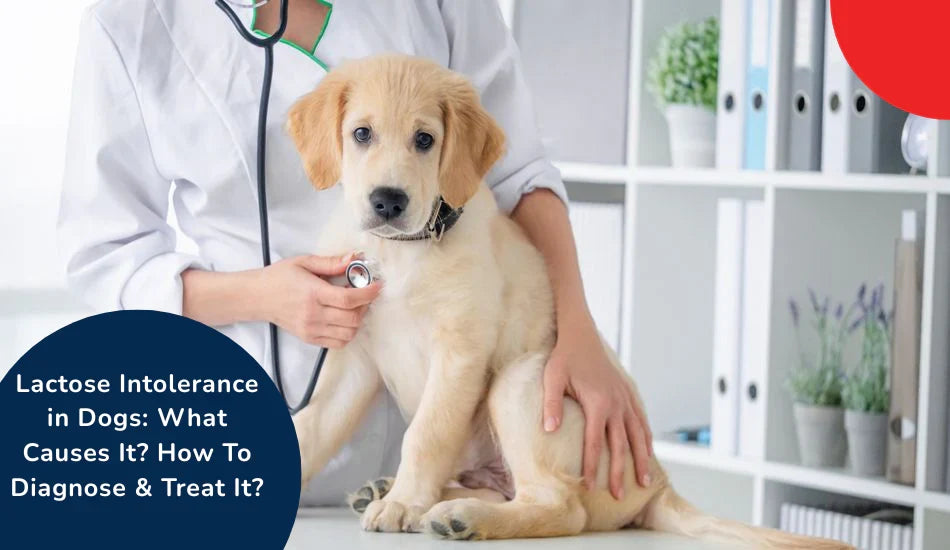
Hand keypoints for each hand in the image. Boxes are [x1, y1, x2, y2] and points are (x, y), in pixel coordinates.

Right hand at [254, 253, 381, 347]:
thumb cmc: (280, 278)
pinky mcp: (310, 338)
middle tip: (365, 294)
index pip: (349, 299)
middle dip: (366, 305)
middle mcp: (313, 314)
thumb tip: (354, 258)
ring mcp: (311, 329)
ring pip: (348, 333)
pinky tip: (345, 319)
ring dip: (358, 320)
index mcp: (313, 293)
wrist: (258, 297)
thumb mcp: (304, 262)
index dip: (368, 293)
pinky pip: (338, 343)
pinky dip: (348, 333)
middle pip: (352, 318)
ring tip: (354, 306)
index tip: (378, 286)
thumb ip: (331, 262)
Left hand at [542, 317, 652, 498]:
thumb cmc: (564, 358)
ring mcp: (625, 399)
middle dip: (620, 472)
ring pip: (638, 435)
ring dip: (641, 459)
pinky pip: (642, 420)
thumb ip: (552, 404)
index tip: (590, 486)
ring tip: (645, 482)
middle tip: (620, 496)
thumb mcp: (553, 378)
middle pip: (620, 445)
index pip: (595, 443)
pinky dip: (646, 438)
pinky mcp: (628, 394)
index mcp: (597, 403)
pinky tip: (648, 452)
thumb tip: (549, 430)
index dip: (593, 466)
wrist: (582, 335)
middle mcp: (616, 404)